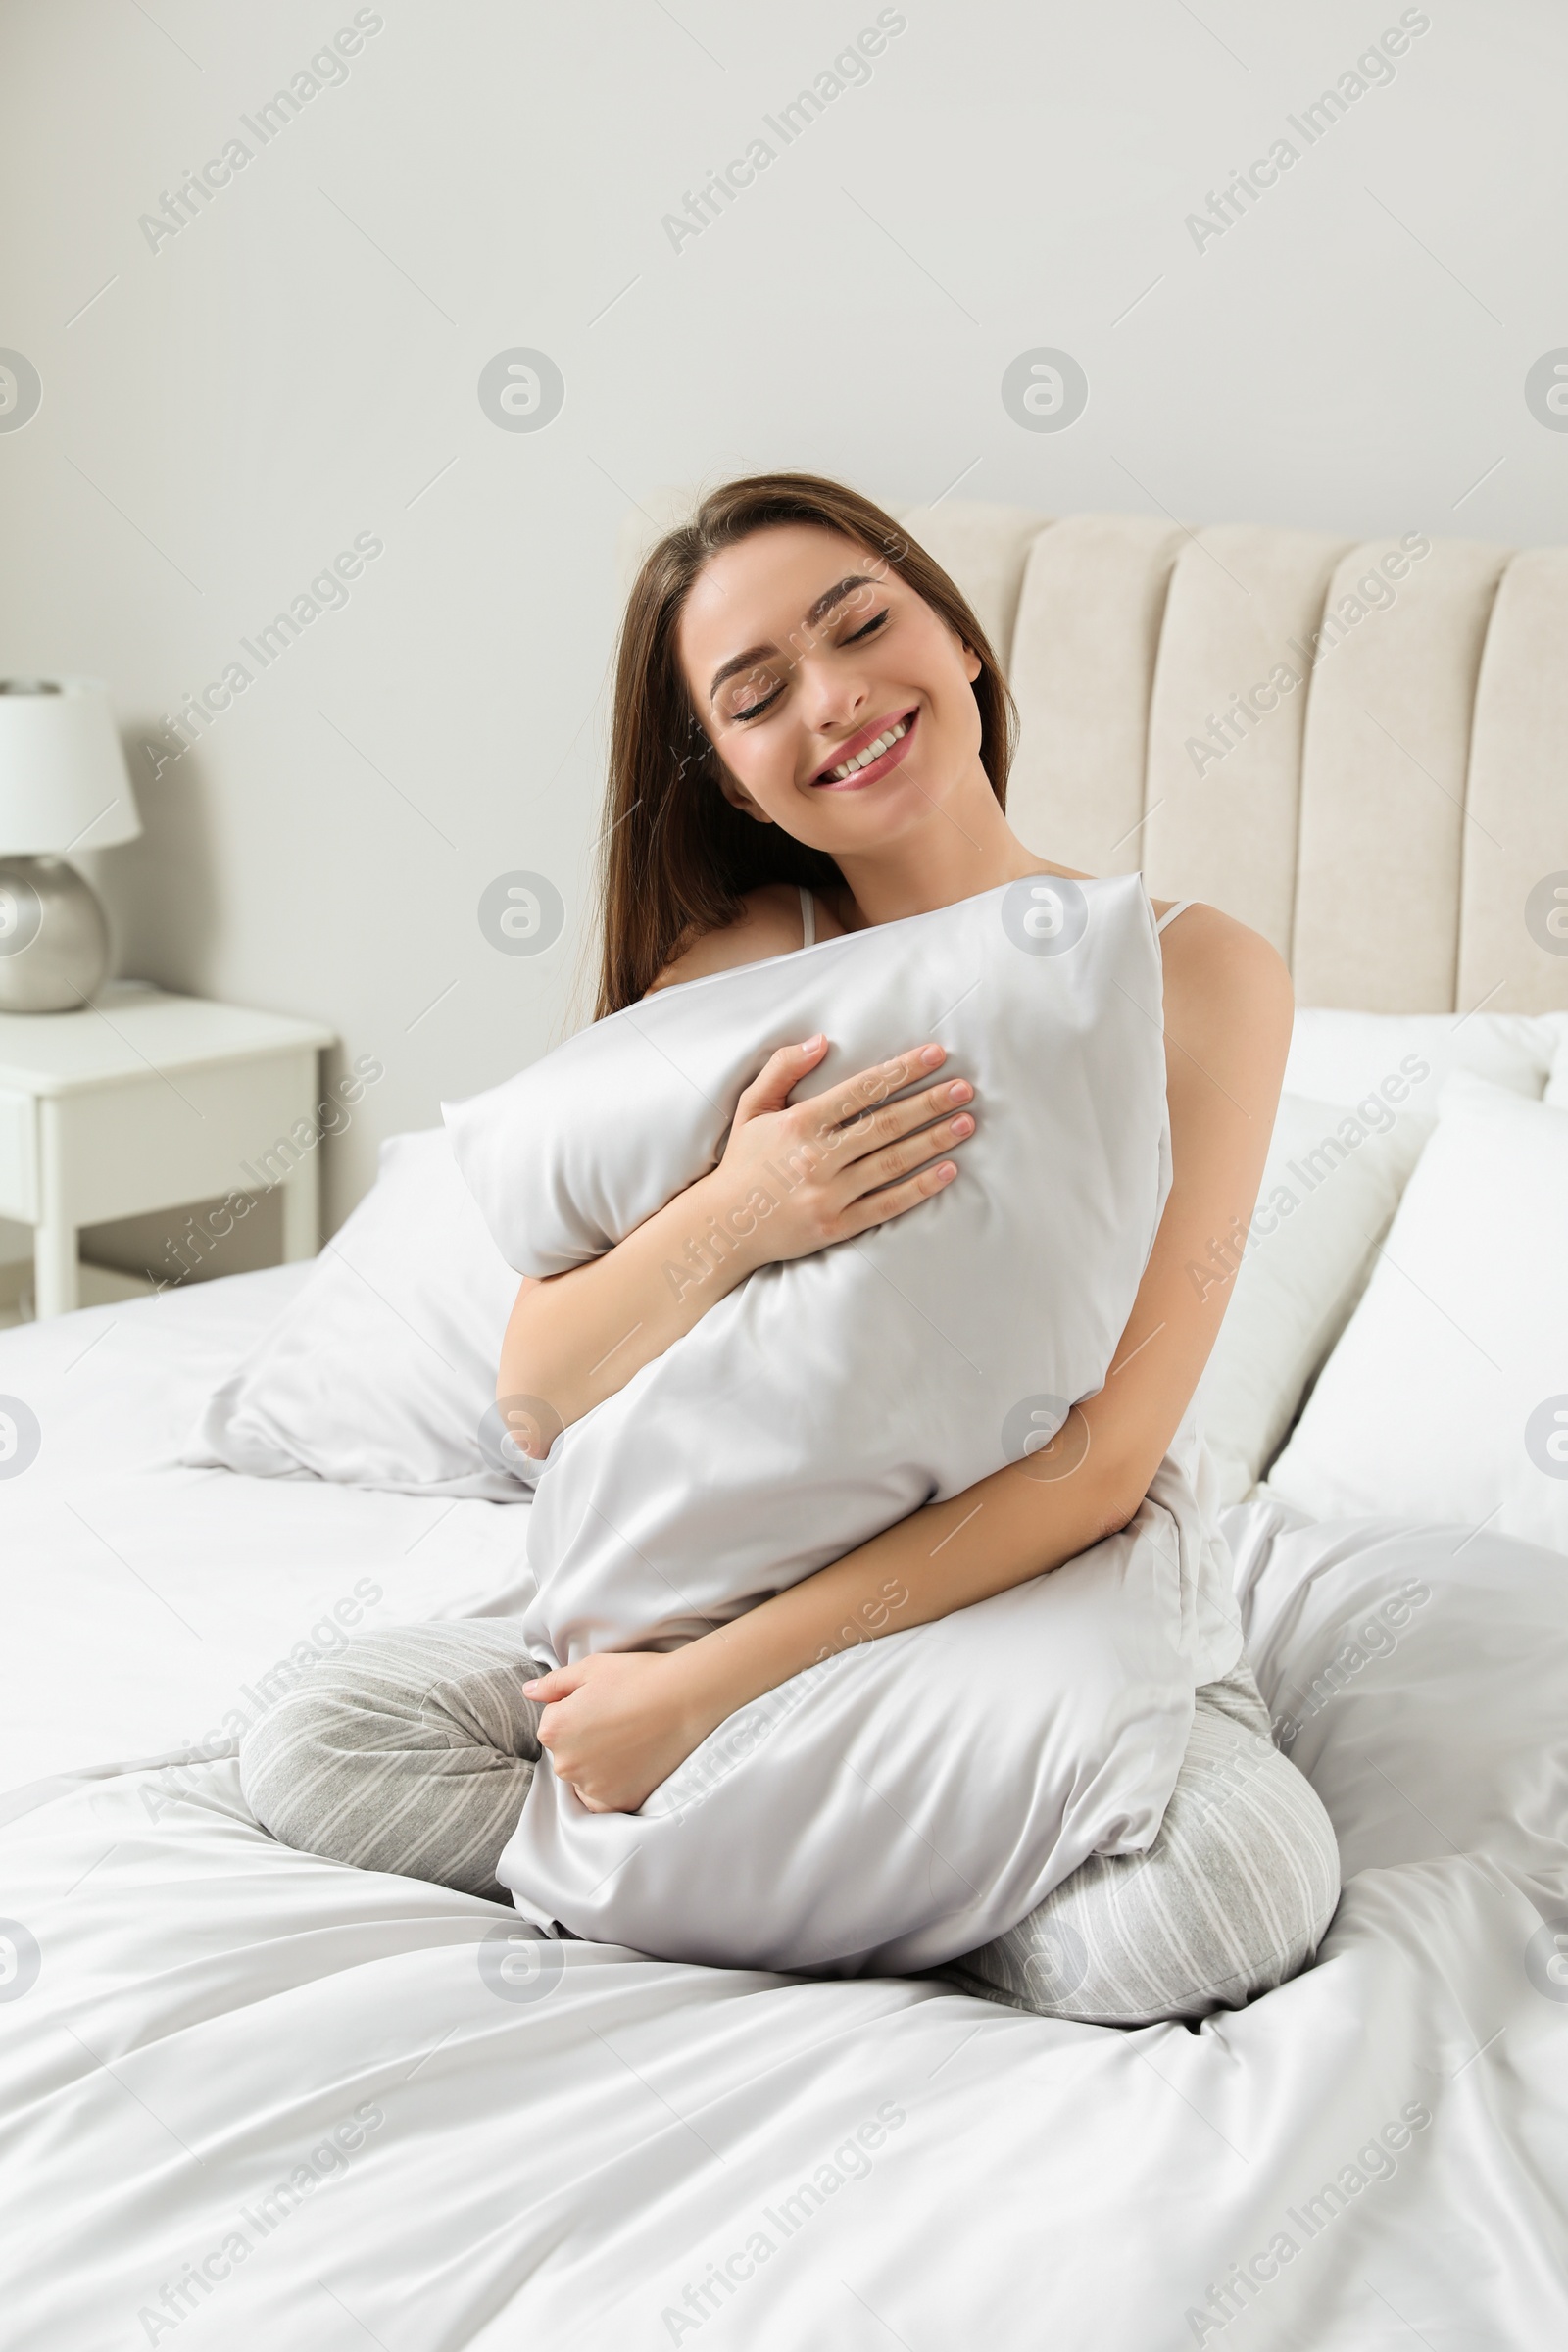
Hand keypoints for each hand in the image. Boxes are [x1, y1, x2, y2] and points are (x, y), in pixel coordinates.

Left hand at [522, 1651, 714, 1813]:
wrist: (685, 1699)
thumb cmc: (638, 1677)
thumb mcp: (591, 1668)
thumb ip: (554, 1684)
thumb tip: (529, 1692)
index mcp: (554, 1729)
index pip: (553, 1722)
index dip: (577, 1709)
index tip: (603, 1703)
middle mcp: (566, 1763)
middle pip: (565, 1752)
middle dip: (583, 1739)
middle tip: (617, 1721)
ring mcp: (592, 1786)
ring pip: (583, 1776)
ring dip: (596, 1764)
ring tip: (628, 1740)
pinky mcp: (618, 1801)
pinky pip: (601, 1801)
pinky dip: (610, 1788)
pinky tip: (628, 1766)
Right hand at [708, 1037, 975, 1268]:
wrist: (723, 1226)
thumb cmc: (743, 1162)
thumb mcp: (753, 1107)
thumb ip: (783, 1068)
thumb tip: (821, 1040)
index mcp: (799, 1123)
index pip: (862, 1090)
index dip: (902, 1071)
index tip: (936, 1056)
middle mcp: (816, 1157)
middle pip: (886, 1124)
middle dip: (930, 1103)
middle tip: (965, 1088)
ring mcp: (828, 1194)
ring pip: (892, 1163)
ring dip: (933, 1141)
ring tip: (966, 1123)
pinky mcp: (836, 1226)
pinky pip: (886, 1205)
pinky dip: (919, 1188)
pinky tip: (947, 1171)